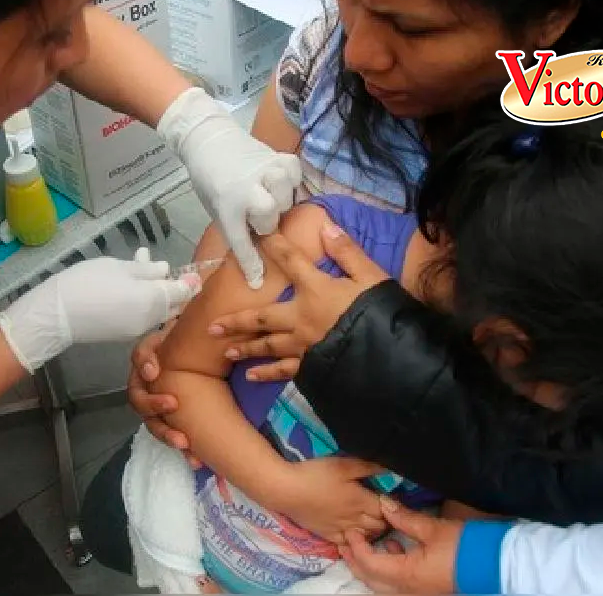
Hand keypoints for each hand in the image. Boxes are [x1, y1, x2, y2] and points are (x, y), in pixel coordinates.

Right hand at [0, 248, 200, 370]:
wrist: (55, 316)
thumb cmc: (88, 284)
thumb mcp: (119, 268)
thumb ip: (146, 270)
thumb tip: (166, 270)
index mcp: (154, 301)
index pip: (182, 291)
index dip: (190, 281)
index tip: (194, 271)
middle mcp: (150, 320)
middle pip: (171, 304)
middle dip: (174, 289)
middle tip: (169, 270)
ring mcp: (136, 330)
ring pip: (156, 310)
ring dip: (156, 294)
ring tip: (143, 269)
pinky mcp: (121, 334)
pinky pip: (141, 316)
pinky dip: (142, 301)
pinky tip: (130, 286)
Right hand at [126, 329, 201, 467]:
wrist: (195, 359)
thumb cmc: (188, 342)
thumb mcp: (184, 328)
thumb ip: (184, 320)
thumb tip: (193, 301)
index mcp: (148, 358)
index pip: (139, 357)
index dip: (144, 364)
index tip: (154, 371)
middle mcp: (146, 384)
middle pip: (139, 398)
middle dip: (154, 404)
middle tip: (172, 404)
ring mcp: (154, 406)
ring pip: (152, 423)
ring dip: (166, 433)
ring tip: (184, 443)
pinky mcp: (168, 422)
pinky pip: (170, 437)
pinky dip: (182, 450)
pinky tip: (197, 459)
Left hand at [158, 87, 300, 288]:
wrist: (209, 140)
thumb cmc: (211, 180)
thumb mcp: (215, 209)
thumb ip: (236, 228)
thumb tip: (258, 252)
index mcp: (227, 205)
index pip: (241, 242)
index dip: (251, 266)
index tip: (258, 282)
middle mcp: (248, 188)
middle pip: (270, 216)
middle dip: (266, 222)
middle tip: (258, 218)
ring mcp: (266, 170)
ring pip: (286, 196)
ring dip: (280, 202)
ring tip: (270, 200)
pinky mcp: (279, 157)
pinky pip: (295, 175)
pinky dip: (292, 182)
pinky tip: (281, 184)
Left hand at [209, 221, 388, 381]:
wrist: (390, 356)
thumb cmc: (382, 312)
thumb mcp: (371, 276)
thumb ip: (347, 252)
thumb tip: (326, 227)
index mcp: (315, 289)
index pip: (290, 261)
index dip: (274, 245)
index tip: (257, 234)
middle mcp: (301, 317)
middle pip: (261, 316)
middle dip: (236, 319)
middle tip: (212, 325)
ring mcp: (303, 344)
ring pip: (266, 345)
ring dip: (245, 346)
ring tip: (226, 349)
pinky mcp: (310, 366)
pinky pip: (283, 370)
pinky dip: (266, 373)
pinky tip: (251, 375)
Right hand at [272, 457, 387, 543]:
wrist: (286, 490)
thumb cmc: (316, 474)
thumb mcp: (343, 465)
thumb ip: (367, 467)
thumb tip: (390, 469)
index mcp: (361, 500)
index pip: (386, 508)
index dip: (390, 504)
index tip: (389, 497)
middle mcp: (355, 519)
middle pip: (379, 525)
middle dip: (385, 519)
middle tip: (382, 509)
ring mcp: (341, 529)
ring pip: (366, 537)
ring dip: (373, 531)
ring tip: (371, 521)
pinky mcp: (327, 535)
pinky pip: (348, 544)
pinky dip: (355, 541)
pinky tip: (354, 533)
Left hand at [340, 497, 462, 593]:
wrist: (493, 566)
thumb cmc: (463, 547)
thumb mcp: (432, 529)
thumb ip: (405, 518)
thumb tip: (383, 503)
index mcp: (405, 575)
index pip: (369, 564)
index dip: (356, 547)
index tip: (350, 531)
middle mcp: (406, 590)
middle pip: (370, 579)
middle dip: (355, 561)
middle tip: (346, 543)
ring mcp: (416, 593)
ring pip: (381, 585)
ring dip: (370, 567)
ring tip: (370, 545)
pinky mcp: (425, 590)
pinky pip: (396, 585)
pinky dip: (387, 570)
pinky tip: (395, 550)